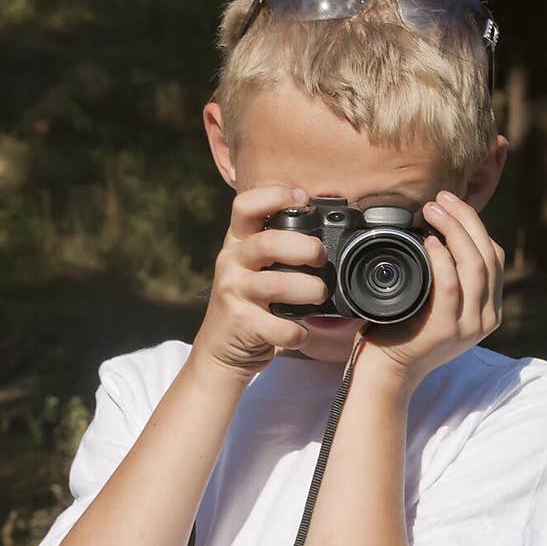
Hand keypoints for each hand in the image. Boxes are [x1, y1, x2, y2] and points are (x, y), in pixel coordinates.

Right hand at [191, 185, 328, 379]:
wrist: (220, 350)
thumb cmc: (248, 305)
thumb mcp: (254, 269)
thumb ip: (278, 250)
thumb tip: (327, 236)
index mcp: (237, 243)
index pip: (245, 205)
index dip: (274, 195)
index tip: (302, 197)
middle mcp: (231, 263)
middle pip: (267, 242)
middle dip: (304, 247)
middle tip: (321, 258)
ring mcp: (233, 293)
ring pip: (275, 284)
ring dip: (308, 289)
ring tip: (319, 294)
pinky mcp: (241, 323)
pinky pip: (278, 325)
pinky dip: (297, 331)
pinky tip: (300, 332)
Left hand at [360, 191, 504, 387]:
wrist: (387, 372)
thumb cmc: (403, 333)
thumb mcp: (434, 303)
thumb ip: (446, 278)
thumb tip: (439, 233)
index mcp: (487, 310)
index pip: (494, 257)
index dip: (475, 225)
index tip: (451, 205)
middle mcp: (485, 319)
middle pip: (487, 255)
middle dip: (465, 219)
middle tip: (441, 199)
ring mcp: (468, 326)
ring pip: (474, 265)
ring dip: (454, 230)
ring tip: (433, 210)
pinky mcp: (447, 330)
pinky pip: (450, 286)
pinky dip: (442, 259)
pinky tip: (430, 242)